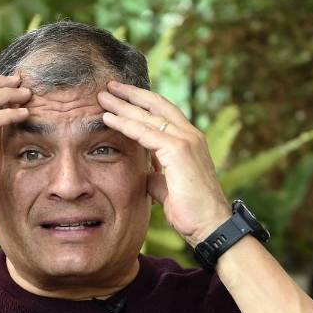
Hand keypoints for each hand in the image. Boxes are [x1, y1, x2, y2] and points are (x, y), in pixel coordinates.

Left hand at [98, 81, 230, 246]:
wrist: (210, 226)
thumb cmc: (192, 211)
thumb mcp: (168, 187)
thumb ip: (157, 175)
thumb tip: (145, 173)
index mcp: (190, 141)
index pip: (163, 112)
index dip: (141, 102)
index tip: (121, 96)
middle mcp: (190, 135)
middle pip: (155, 105)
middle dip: (130, 94)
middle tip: (108, 86)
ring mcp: (186, 140)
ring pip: (148, 116)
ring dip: (123, 105)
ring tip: (102, 96)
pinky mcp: (178, 150)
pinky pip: (145, 132)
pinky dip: (125, 123)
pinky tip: (108, 118)